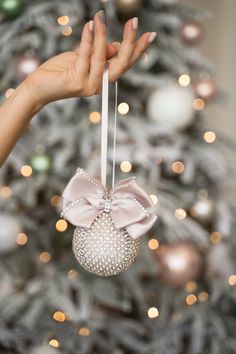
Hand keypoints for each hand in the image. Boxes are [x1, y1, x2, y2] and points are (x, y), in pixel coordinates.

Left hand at [24, 10, 156, 109]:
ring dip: (103, 35)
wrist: (39, 87)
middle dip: (130, 43)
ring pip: (102, 58)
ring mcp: (89, 85)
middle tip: (134, 22)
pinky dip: (88, 39)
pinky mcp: (77, 82)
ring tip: (102, 17)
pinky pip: (85, 56)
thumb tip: (114, 46)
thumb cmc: (60, 72)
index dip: (137, 50)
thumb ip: (98, 54)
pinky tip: (90, 25)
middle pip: (121, 64)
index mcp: (103, 79)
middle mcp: (99, 85)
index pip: (124, 64)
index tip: (149, 35)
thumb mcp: (82, 59)